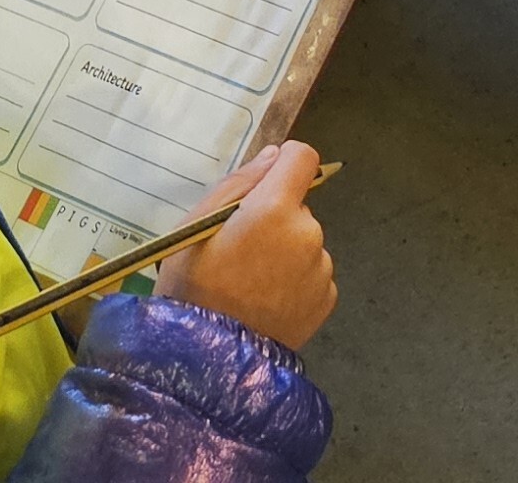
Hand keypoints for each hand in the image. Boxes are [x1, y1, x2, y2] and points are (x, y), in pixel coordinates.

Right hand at [159, 142, 337, 349]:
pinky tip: (266, 303)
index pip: (303, 158)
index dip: (283, 165)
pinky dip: (295, 282)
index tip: (262, 185)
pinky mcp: (327, 300)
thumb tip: (274, 155)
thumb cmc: (191, 288)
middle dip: (275, 218)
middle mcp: (308, 233)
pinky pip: (313, 275)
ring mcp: (321, 269)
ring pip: (305, 242)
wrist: (206, 362)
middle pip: (299, 206)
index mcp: (275, 208)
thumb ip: (238, 184)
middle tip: (239, 251)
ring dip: (286, 252)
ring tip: (249, 285)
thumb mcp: (195, 227)